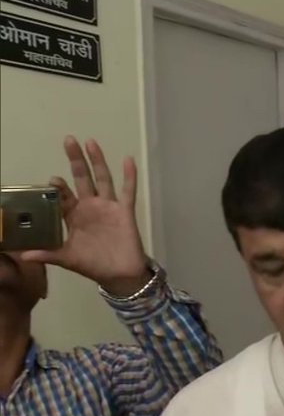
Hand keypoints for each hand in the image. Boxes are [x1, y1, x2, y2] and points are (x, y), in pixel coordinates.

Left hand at [19, 136, 150, 295]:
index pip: (64, 196)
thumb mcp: (66, 259)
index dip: (59, 187)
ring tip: (91, 142)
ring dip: (97, 161)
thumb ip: (47, 253)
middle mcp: (90, 207)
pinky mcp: (125, 211)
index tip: (53, 180)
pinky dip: (129, 176)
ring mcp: (108, 207)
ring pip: (103, 179)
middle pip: (82, 178)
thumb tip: (22, 255)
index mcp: (74, 216)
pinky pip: (127, 191)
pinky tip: (128, 160)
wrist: (119, 275)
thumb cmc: (93, 265)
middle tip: (69, 140)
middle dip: (75, 160)